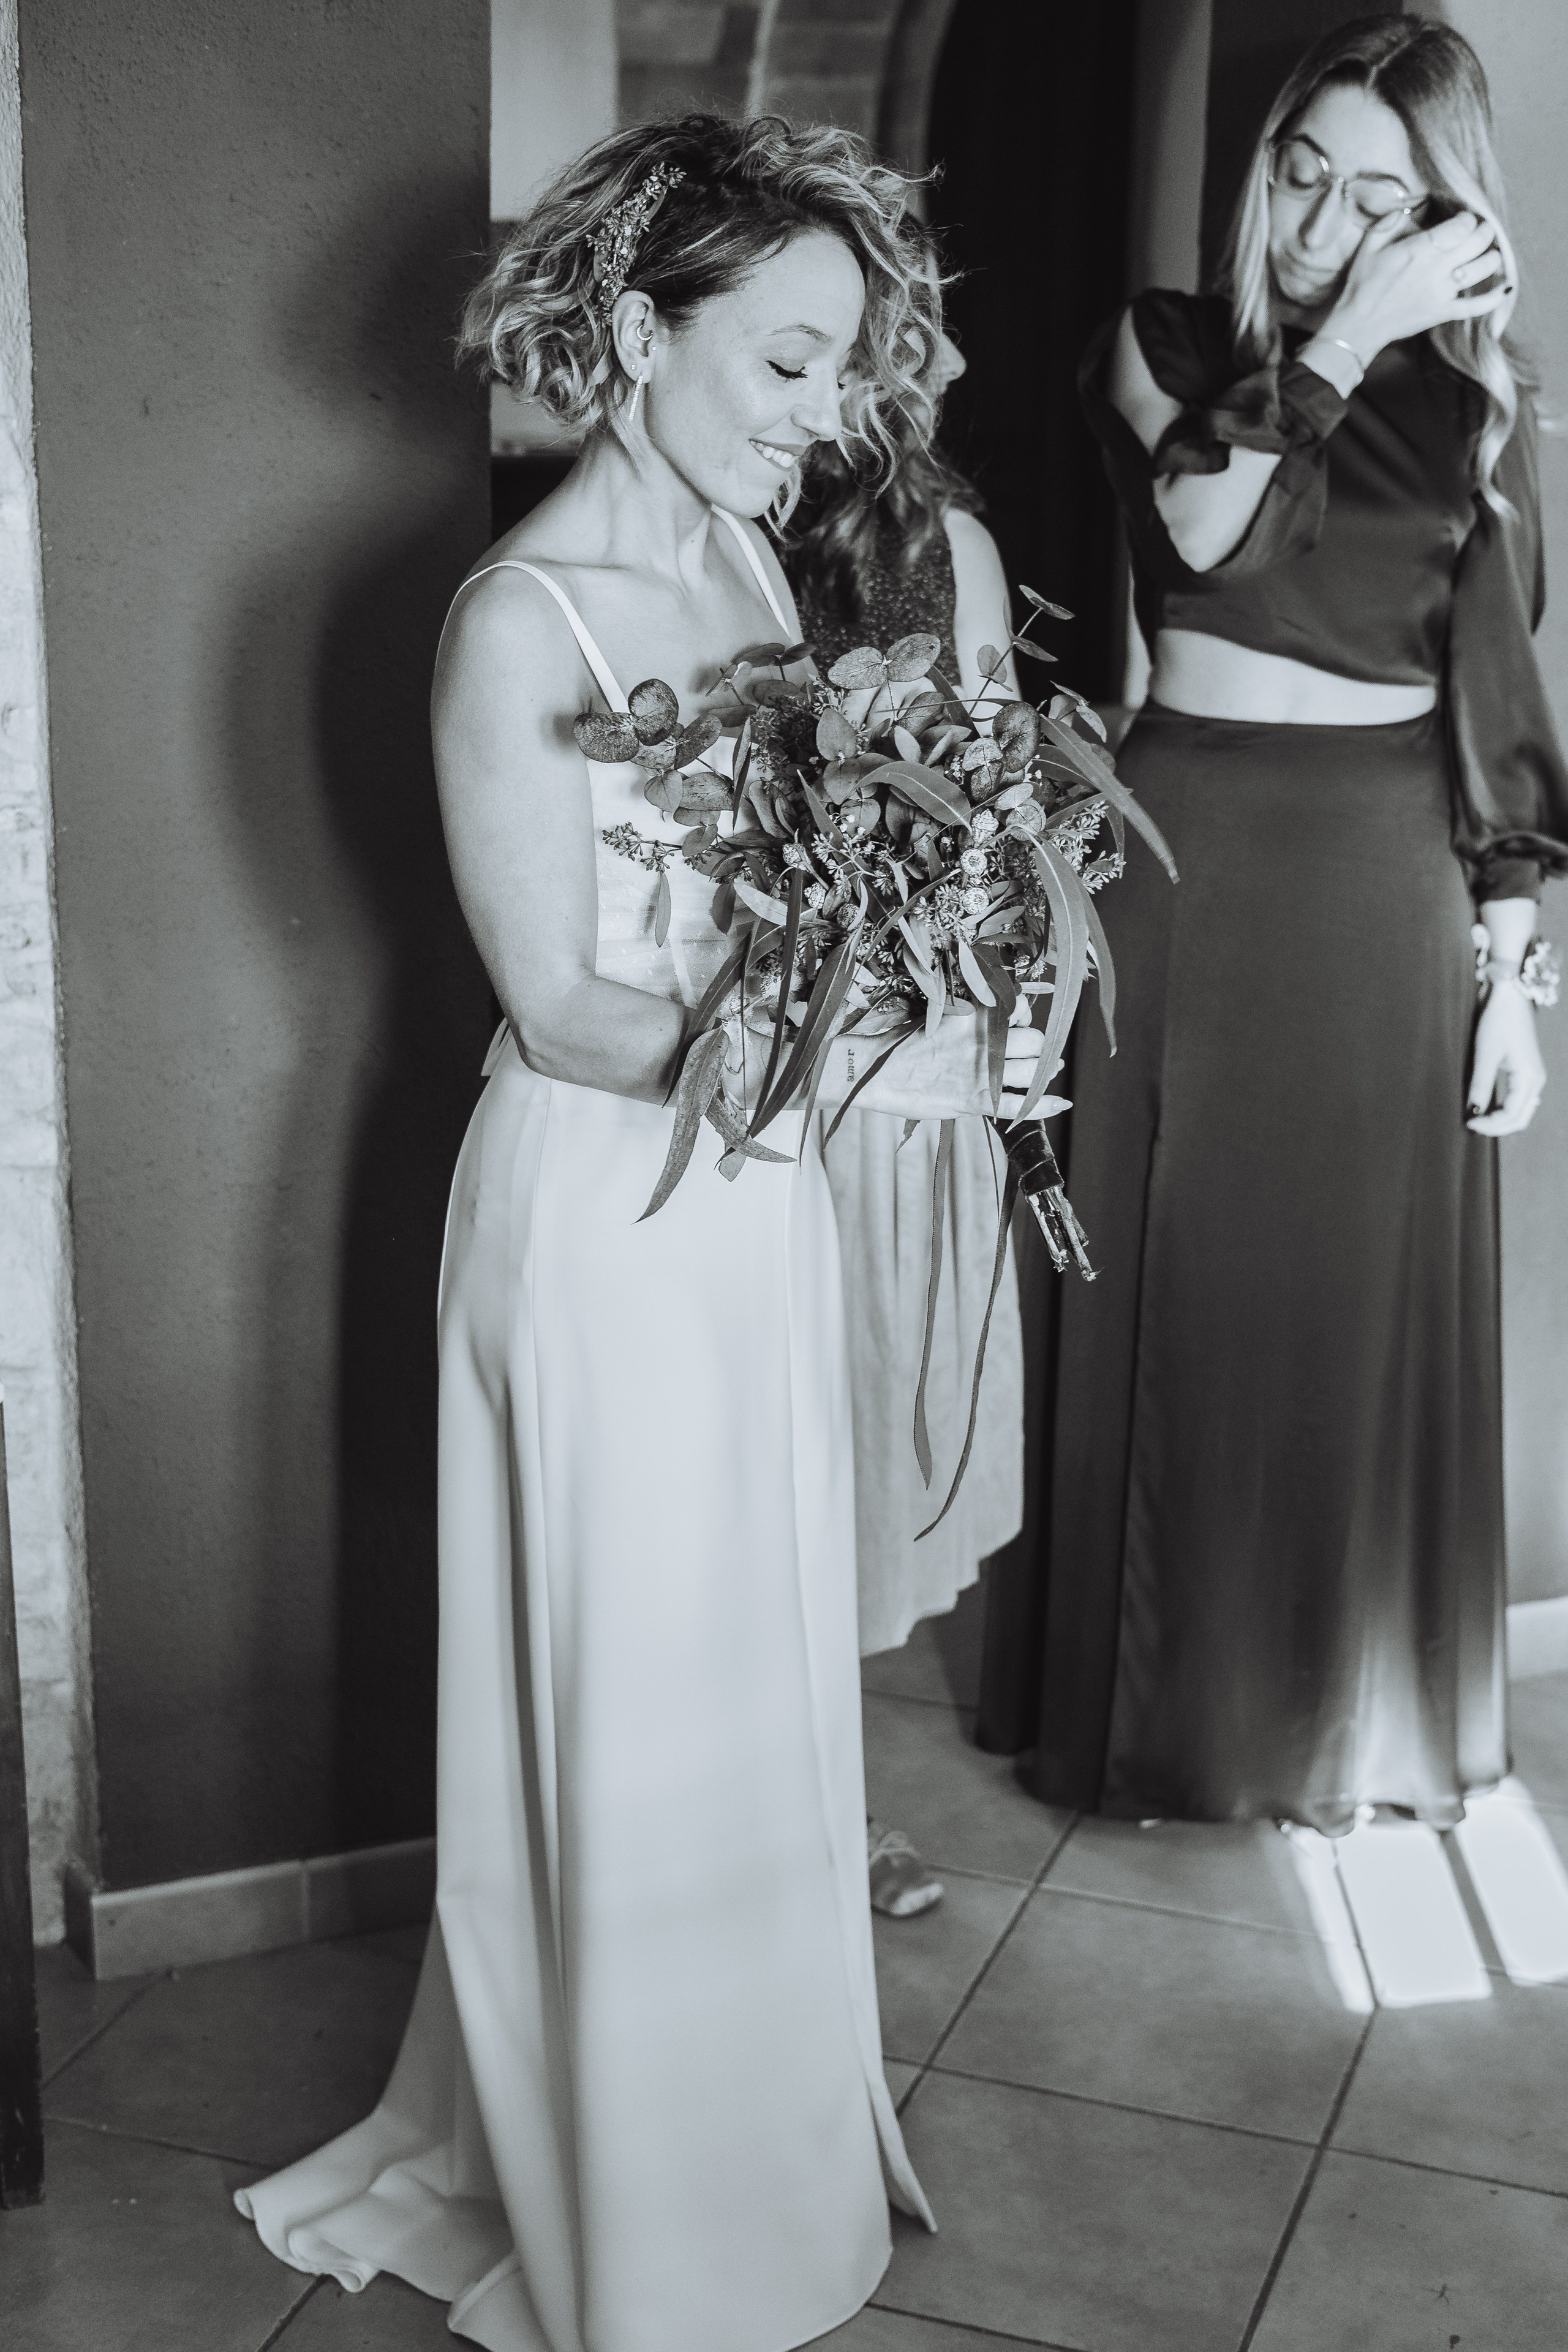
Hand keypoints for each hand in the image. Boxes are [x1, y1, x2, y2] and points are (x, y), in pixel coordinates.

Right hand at [856, 1003, 1065, 1123]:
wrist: (873, 1072)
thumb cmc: (903, 1045)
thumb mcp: (939, 1018)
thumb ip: (969, 1018)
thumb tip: (997, 1015)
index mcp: (973, 1017)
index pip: (1018, 1008)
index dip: (1025, 1016)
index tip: (1020, 1023)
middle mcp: (982, 1041)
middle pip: (1035, 1041)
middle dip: (1038, 1049)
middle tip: (1033, 1055)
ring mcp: (981, 1072)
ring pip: (1034, 1070)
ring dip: (1043, 1073)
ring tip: (1041, 1075)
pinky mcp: (975, 1100)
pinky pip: (1020, 1104)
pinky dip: (1044, 1105)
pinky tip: (1060, 1103)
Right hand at [1326, 208, 1512, 361]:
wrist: (1358, 325)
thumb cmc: (1362, 283)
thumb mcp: (1371, 243)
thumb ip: (1394, 220)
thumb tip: (1415, 205)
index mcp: (1420, 248)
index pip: (1462, 225)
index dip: (1468, 218)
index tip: (1462, 218)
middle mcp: (1436, 269)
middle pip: (1478, 241)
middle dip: (1484, 231)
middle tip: (1480, 230)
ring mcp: (1443, 292)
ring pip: (1482, 268)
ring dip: (1492, 256)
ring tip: (1488, 252)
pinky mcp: (1443, 312)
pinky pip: (1476, 306)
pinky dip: (1493, 298)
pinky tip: (1504, 288)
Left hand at [1467, 982, 1545, 1134]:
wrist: (1510, 997)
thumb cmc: (1499, 1021)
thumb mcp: (1486, 1054)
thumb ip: (1480, 1085)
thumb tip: (1473, 1111)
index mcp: (1530, 1078)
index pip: (1511, 1114)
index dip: (1490, 1124)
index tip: (1468, 1123)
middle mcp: (1535, 1080)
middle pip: (1520, 1118)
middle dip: (1497, 1127)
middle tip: (1472, 1126)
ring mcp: (1532, 1077)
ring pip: (1520, 1111)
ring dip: (1500, 1120)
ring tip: (1477, 1119)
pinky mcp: (1525, 1072)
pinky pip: (1518, 1100)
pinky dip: (1503, 1109)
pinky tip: (1486, 1109)